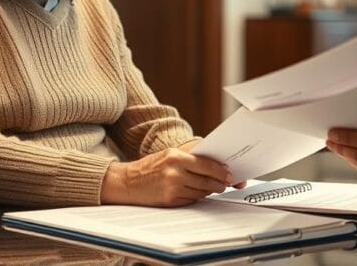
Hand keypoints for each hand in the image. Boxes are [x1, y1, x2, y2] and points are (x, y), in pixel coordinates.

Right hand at [101, 148, 230, 206]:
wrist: (127, 182)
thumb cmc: (149, 167)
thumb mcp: (169, 155)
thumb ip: (190, 158)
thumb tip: (213, 165)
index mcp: (175, 157)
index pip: (206, 165)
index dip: (220, 171)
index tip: (229, 174)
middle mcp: (174, 173)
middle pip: (206, 181)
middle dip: (218, 183)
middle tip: (224, 183)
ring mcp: (172, 189)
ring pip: (200, 192)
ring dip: (208, 191)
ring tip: (211, 187)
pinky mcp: (169, 201)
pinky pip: (191, 200)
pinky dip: (197, 197)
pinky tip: (197, 193)